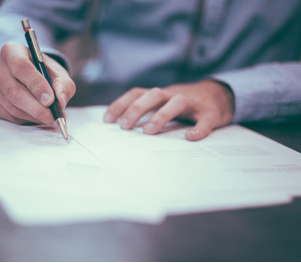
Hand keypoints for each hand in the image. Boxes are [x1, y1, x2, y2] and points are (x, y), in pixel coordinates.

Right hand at [0, 42, 74, 125]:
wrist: (33, 78)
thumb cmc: (46, 73)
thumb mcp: (59, 75)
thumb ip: (63, 86)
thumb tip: (60, 101)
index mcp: (12, 51)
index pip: (20, 67)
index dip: (36, 85)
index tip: (50, 100)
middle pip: (14, 92)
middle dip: (37, 108)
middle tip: (54, 117)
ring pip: (12, 107)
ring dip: (34, 116)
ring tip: (51, 118)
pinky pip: (8, 115)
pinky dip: (26, 120)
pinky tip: (37, 117)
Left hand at [103, 80, 234, 140]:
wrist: (220, 94)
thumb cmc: (185, 104)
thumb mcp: (164, 103)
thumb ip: (148, 110)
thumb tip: (123, 126)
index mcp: (161, 95)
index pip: (137, 93)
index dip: (121, 104)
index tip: (107, 120)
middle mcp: (174, 95)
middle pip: (153, 95)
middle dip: (136, 109)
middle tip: (124, 126)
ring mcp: (193, 103)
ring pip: (176, 103)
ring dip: (161, 115)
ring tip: (148, 132)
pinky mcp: (210, 113)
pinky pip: (205, 120)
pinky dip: (198, 128)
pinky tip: (190, 138)